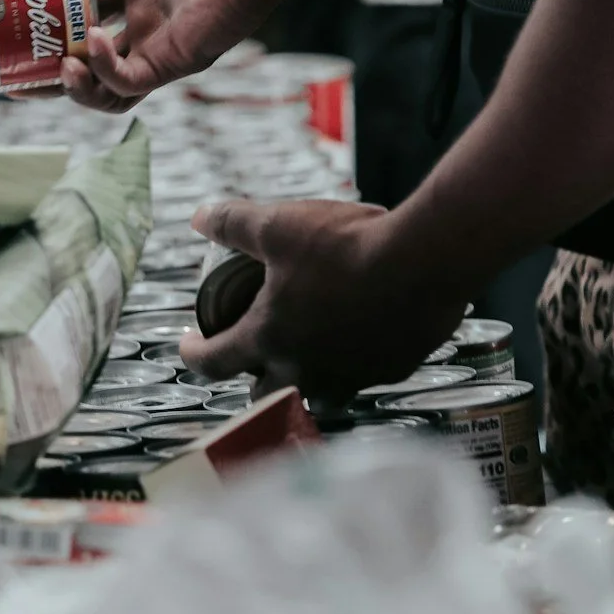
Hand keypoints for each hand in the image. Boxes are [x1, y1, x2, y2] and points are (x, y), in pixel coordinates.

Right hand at [35, 0, 289, 111]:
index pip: (84, 12)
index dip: (49, 18)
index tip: (16, 13)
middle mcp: (146, 22)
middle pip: (88, 61)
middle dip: (50, 68)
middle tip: (16, 64)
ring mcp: (160, 44)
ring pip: (107, 90)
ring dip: (74, 87)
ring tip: (54, 67)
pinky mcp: (176, 60)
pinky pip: (129, 82)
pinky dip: (104, 71)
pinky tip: (91, 44)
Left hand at [181, 200, 463, 405]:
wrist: (424, 262)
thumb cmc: (346, 245)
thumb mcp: (279, 224)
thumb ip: (234, 223)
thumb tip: (200, 217)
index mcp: (269, 338)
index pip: (213, 362)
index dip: (192, 354)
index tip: (189, 345)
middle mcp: (305, 371)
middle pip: (263, 394)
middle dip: (253, 375)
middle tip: (254, 349)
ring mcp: (350, 377)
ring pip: (317, 396)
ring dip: (306, 380)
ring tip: (309, 353)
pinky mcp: (390, 371)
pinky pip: (362, 377)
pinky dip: (354, 363)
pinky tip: (360, 336)